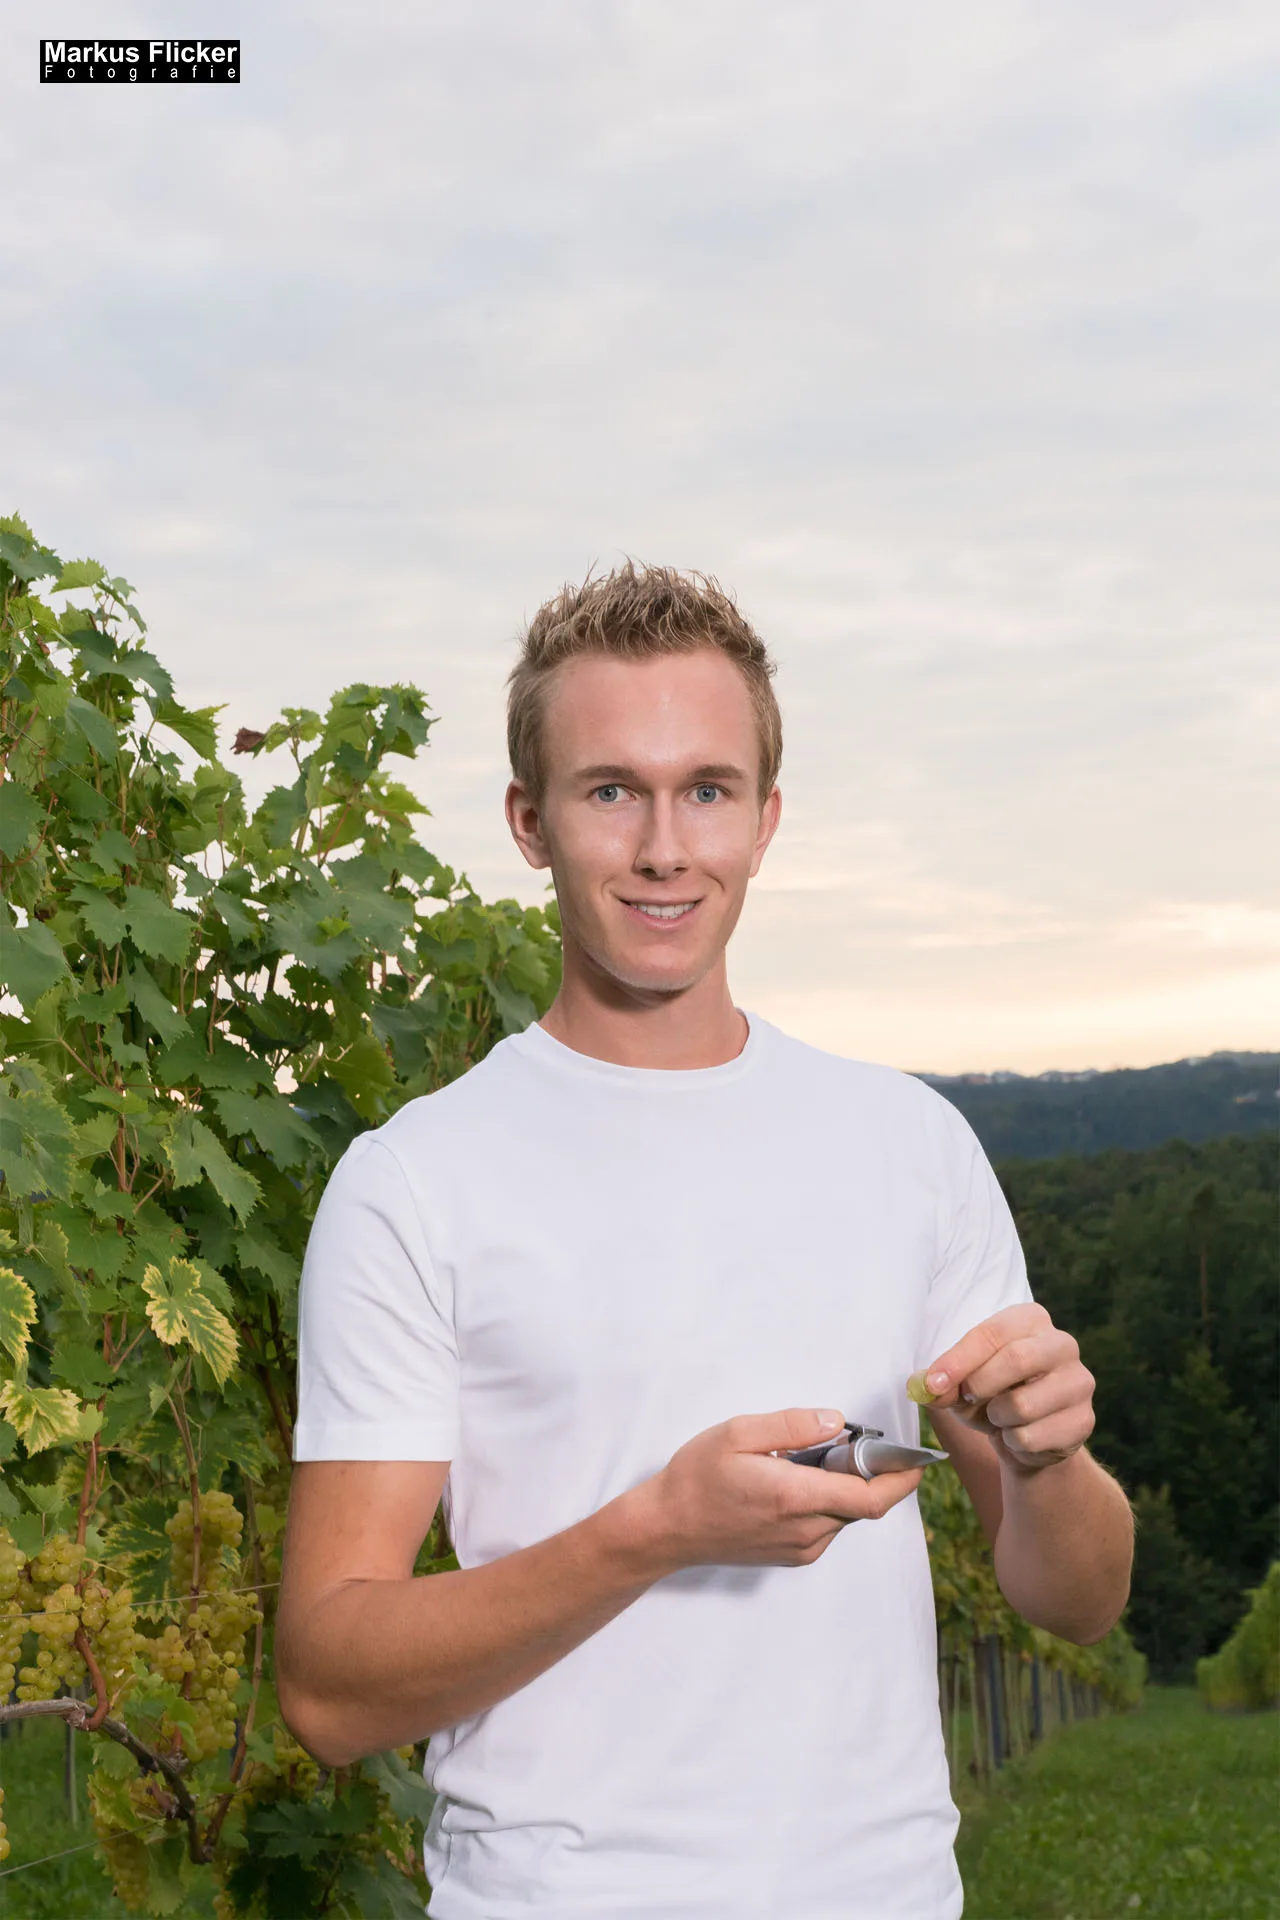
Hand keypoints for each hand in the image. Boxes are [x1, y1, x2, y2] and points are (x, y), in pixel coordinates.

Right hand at [634, 1407, 925, 1575]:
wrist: (667, 1528)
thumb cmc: (697, 1476)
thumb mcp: (737, 1433)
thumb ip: (791, 1425)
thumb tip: (837, 1421)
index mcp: (794, 1498)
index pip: (871, 1498)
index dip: (902, 1480)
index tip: (920, 1460)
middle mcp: (805, 1531)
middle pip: (862, 1504)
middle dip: (869, 1473)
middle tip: (851, 1443)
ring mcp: (800, 1549)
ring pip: (844, 1515)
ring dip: (844, 1487)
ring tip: (809, 1460)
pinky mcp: (792, 1557)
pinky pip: (827, 1526)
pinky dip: (827, 1502)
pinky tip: (796, 1482)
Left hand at [921, 1304, 1094, 1472]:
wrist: (1029, 1438)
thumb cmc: (994, 1396)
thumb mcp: (962, 1385)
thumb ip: (942, 1383)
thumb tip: (921, 1386)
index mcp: (1030, 1319)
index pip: (992, 1333)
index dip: (958, 1359)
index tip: (933, 1383)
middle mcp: (1062, 1344)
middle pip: (1016, 1359)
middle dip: (980, 1385)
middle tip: (967, 1399)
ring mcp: (1079, 1382)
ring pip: (1023, 1405)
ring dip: (997, 1418)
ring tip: (1000, 1416)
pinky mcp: (1085, 1420)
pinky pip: (1033, 1437)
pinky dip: (1014, 1442)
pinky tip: (1020, 1435)